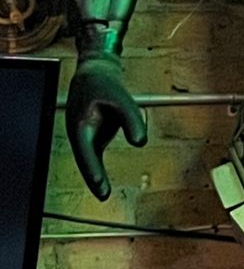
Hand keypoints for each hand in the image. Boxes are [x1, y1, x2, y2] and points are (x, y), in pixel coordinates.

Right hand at [65, 54, 145, 200]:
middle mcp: (79, 131)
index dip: (92, 168)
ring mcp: (84, 134)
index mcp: (80, 123)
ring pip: (88, 159)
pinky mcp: (93, 135)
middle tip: (102, 195)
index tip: (98, 183)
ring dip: (94, 176)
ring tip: (103, 194)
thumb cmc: (106, 84)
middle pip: (84, 159)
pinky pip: (94, 155)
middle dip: (92, 177)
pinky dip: (97, 168)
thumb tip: (140, 143)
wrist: (96, 72)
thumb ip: (132, 120)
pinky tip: (102, 182)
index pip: (85, 150)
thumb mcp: (122, 99)